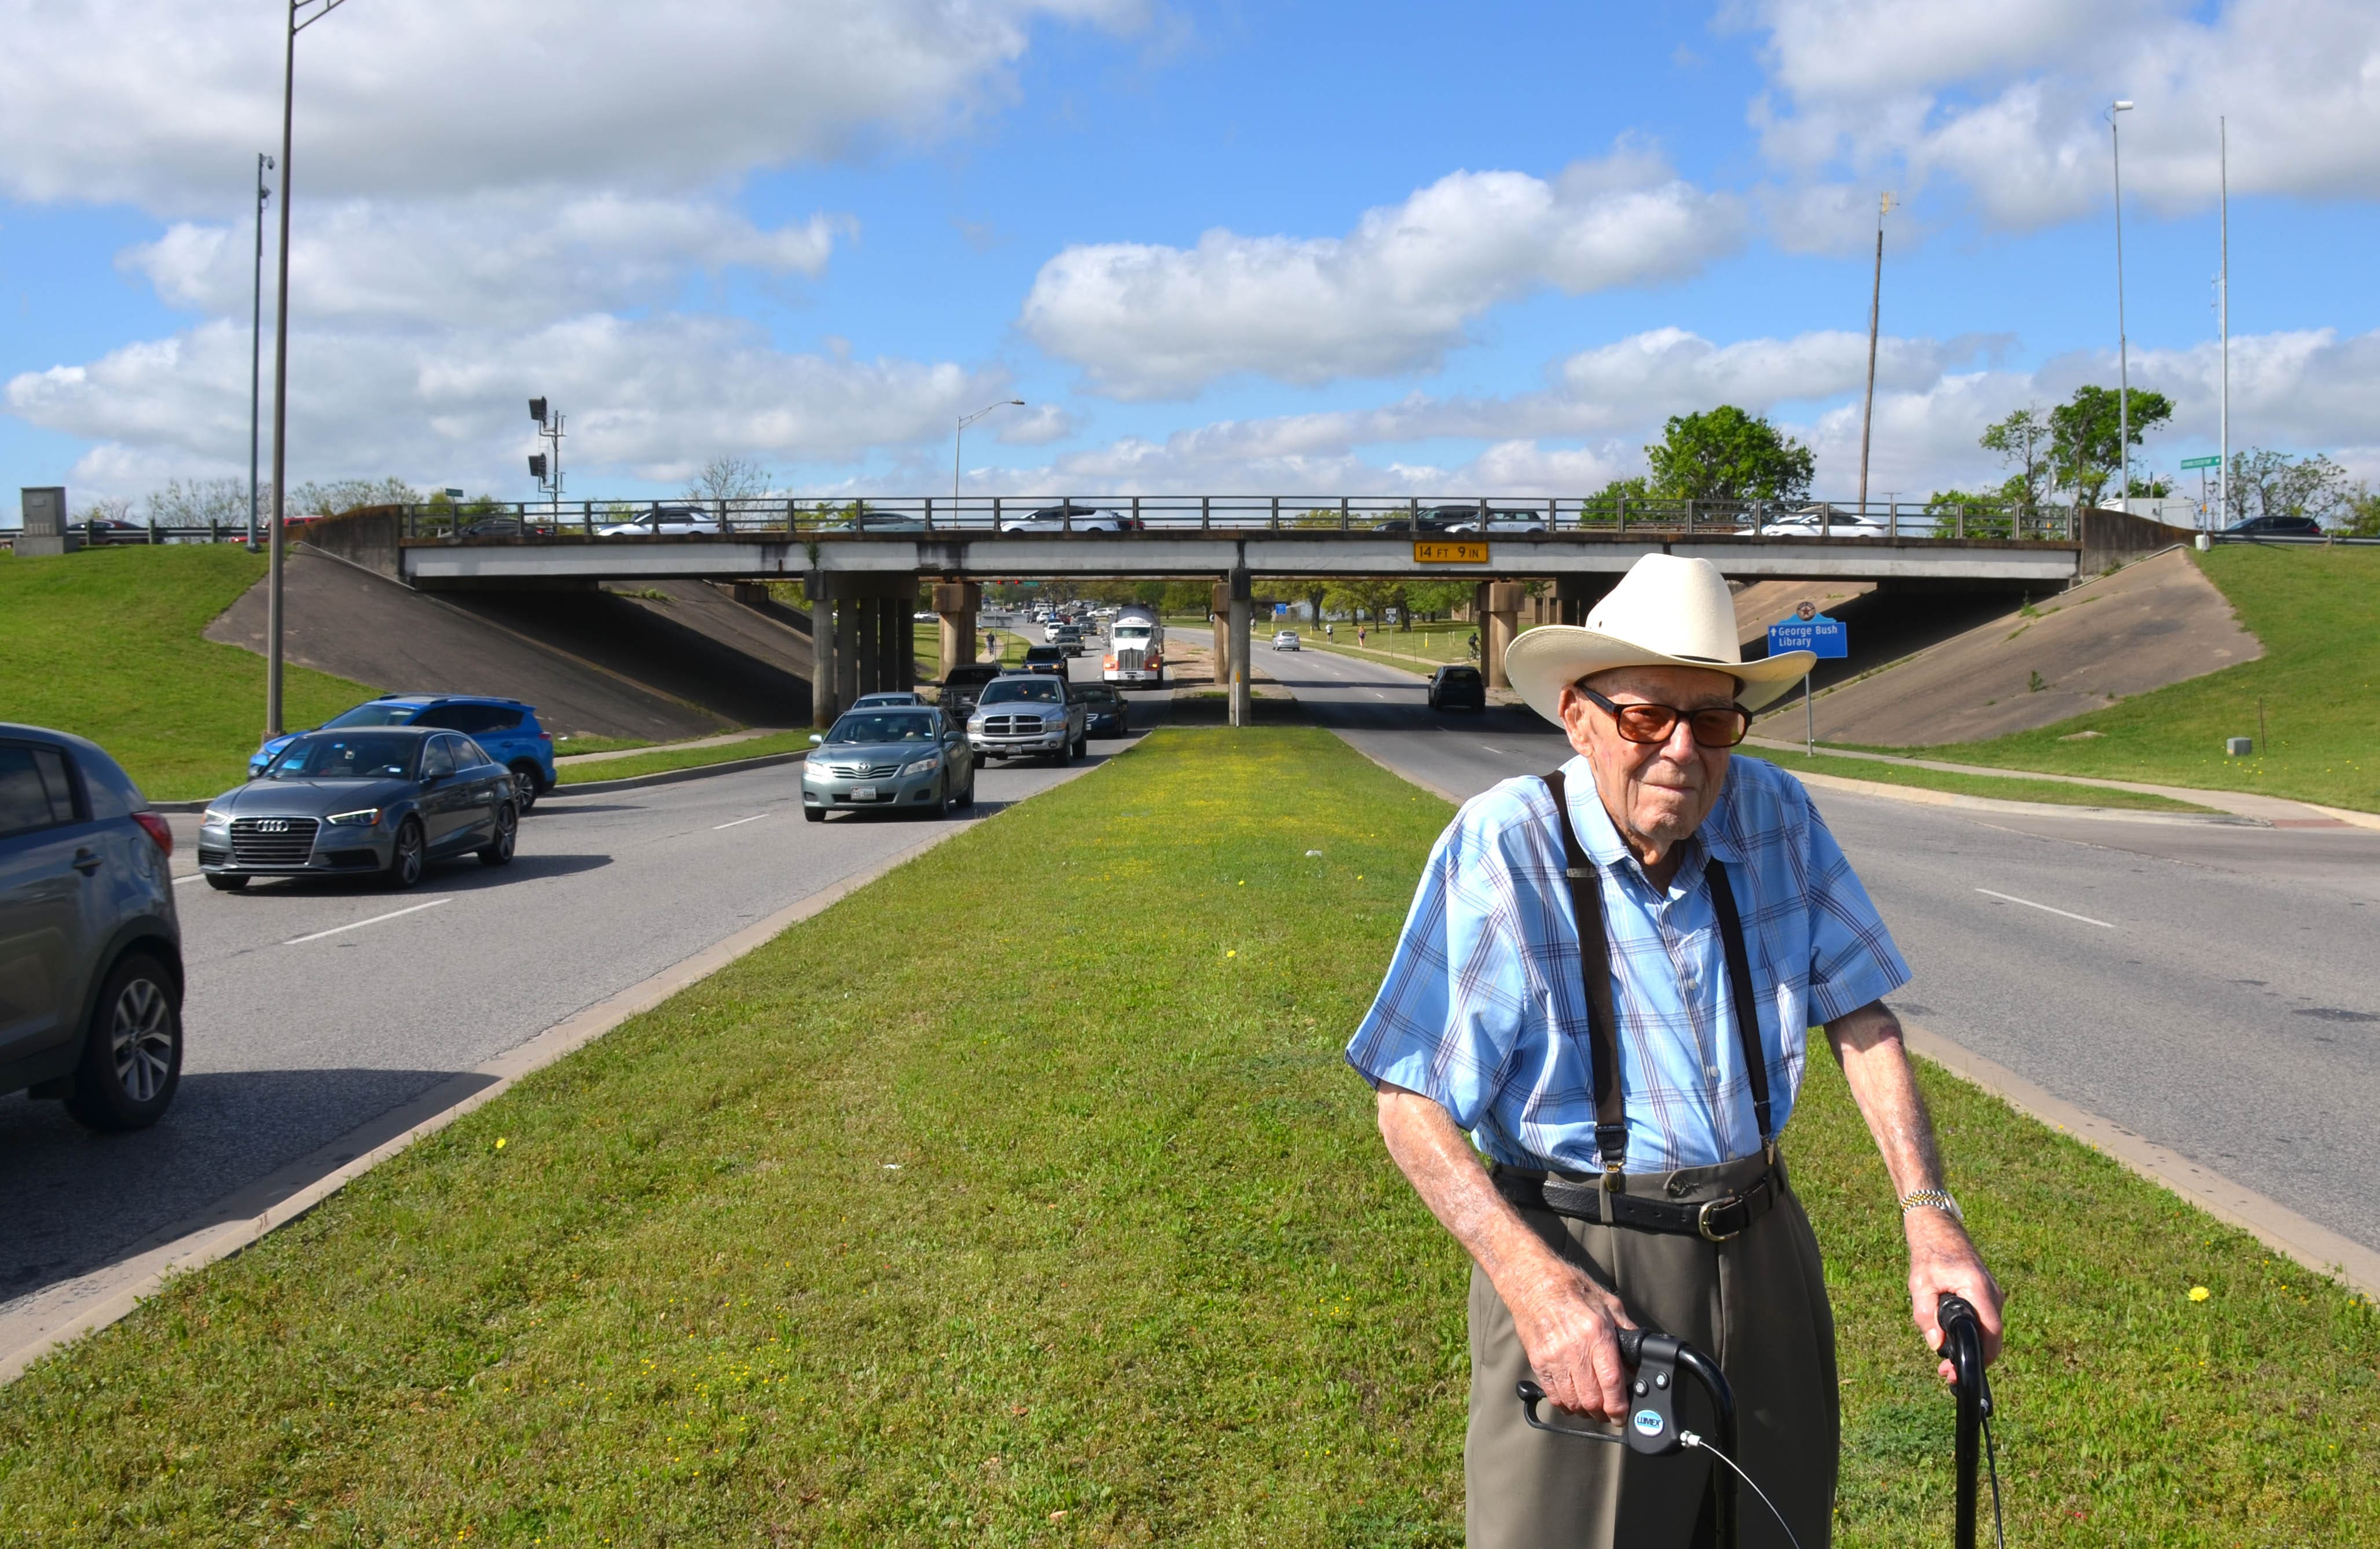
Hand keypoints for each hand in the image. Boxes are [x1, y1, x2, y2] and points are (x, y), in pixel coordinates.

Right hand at [1503, 1261, 1636, 1421]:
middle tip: (1610, 1412)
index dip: (1619, 1407)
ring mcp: (1553, 1357)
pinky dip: (1565, 1404)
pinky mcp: (1538, 1361)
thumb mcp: (1609, 1304)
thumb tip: (1639, 1358)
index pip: (1611, 1382)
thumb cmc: (1572, 1289)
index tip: (1623, 1415)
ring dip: (1585, 1411)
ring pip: (1572, 1402)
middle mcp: (1574, 1349)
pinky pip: (1553, 1395)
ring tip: (1593, 1407)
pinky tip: (1573, 1399)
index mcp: (1596, 1333)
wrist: (1533, 1281)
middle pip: (1591, 1399)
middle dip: (1604, 1412)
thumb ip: (1627, 1333)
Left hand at [1905, 1207, 2001, 1384]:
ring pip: (1987, 1330)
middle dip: (1972, 1358)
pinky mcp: (1988, 1296)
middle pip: (1991, 1336)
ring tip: (1945, 1362)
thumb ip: (1926, 1315)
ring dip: (1971, 1347)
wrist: (1939, 1230)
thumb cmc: (1929, 1254)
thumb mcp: (1920, 1284)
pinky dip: (1972, 1334)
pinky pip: (1984, 1321)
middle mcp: (1992, 1293)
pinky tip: (1951, 1342)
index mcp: (1978, 1288)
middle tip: (1946, 1373)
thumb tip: (1936, 1345)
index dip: (1982, 1356)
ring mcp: (1993, 1294)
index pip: (1991, 1331)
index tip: (1962, 1371)